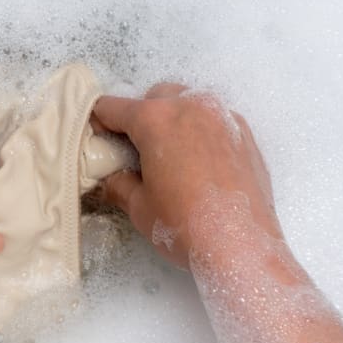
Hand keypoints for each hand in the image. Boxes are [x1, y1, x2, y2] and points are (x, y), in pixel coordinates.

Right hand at [91, 84, 280, 267]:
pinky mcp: (244, 132)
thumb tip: (111, 177)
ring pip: (187, 102)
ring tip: (169, 154)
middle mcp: (191, 107)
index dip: (99, 123)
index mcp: (156, 120)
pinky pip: (213, 118)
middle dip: (140, 117)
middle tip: (135, 150)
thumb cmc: (185, 226)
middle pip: (154, 97)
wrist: (240, 246)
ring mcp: (222, 116)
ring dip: (172, 119)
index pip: (113, 107)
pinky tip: (198, 162)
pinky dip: (199, 130)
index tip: (99, 139)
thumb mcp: (138, 206)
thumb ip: (118, 183)